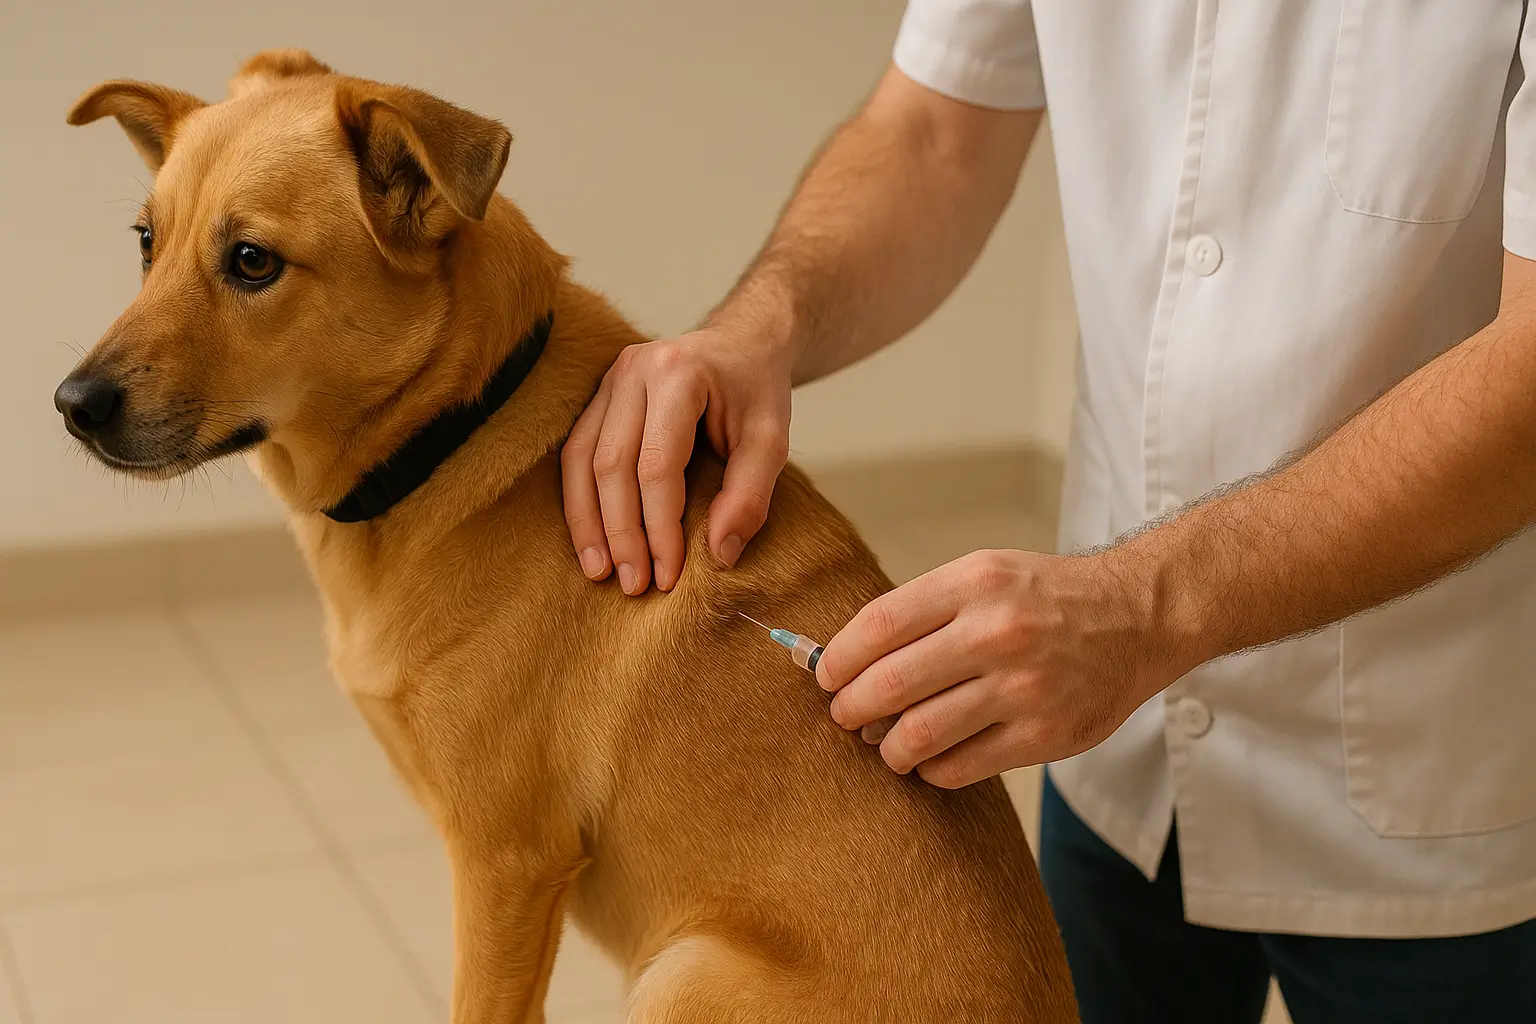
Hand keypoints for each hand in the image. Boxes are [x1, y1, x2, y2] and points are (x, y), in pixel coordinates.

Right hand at [561, 324, 791, 594]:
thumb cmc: (756, 390)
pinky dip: (580, 500)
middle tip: (634, 585)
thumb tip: (719, 555)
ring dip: (587, 521)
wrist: (742, 341)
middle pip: (611, 464)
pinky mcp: (599, 396)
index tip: (669, 574)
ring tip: (599, 571)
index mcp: (678, 374)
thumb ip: (750, 495)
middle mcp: (633, 370)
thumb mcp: (772, 440)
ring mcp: (609, 380)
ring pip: (580, 459)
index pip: (657, 464)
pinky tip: (590, 538)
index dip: (659, 526)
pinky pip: (576, 452)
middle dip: (621, 531)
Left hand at [815, 548, 1198, 787]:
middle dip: (851, 708)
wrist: (1138, 617)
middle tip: (845, 715)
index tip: (826, 676)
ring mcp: (1024, 687)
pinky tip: (931, 758)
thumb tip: (846, 661)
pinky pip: (960, 767)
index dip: (839, 659)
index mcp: (976, 584)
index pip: (880, 626)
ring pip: (920, 734)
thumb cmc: (1047, 598)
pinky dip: (931, 769)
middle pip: (891, 684)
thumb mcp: (985, 574)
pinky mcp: (1045, 734)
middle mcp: (999, 633)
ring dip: (887, 747)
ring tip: (885, 743)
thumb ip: (921, 611)